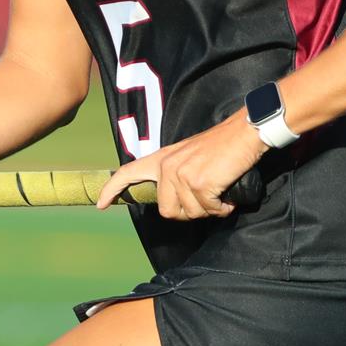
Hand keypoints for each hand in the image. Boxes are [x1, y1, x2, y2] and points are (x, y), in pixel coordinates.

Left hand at [97, 111, 267, 219]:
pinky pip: (209, 210)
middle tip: (207, 200)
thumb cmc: (223, 146)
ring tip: (219, 191)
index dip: (112, 189)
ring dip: (209, 209)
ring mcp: (182, 175)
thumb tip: (176, 204)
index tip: (101, 204)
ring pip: (190, 213)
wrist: (244, 132)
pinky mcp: (199, 183)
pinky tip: (227, 195)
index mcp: (162, 158)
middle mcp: (167, 166)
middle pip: (167, 211)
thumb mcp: (190, 156)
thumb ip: (176, 175)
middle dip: (189, 212)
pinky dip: (222, 208)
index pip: (129, 172)